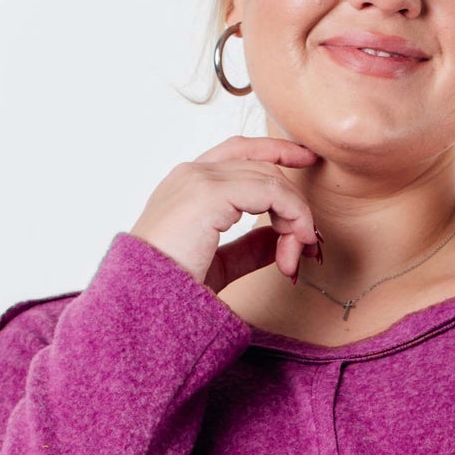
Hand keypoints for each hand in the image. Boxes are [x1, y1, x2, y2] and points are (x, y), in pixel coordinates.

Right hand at [128, 133, 321, 291]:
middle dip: (294, 206)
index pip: (240, 151)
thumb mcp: (218, 263)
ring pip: (271, 179)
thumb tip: (279, 238)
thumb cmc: (171, 289)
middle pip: (263, 167)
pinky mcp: (209, 193)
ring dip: (296, 218)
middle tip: (309, 246)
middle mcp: (192, 173)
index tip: (307, 159)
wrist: (145, 304)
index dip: (276, 150)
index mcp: (188, 184)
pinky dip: (292, 216)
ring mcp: (199, 179)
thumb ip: (248, 247)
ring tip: (297, 256)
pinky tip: (294, 243)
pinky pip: (270, 192)